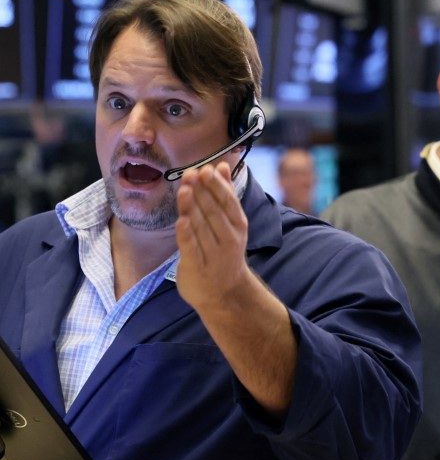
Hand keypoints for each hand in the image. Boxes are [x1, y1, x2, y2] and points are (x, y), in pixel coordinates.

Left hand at [175, 162, 250, 308]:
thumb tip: (222, 165)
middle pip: (214, 212)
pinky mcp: (196, 267)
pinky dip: (187, 234)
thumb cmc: (224, 251)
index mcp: (238, 225)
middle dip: (201, 192)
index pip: (227, 201)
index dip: (216, 185)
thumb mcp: (231, 223)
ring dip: (193, 207)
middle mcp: (229, 239)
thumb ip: (226, 193)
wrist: (225, 294)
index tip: (205, 169)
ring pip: (202, 227)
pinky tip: (181, 220)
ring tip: (185, 189)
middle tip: (190, 174)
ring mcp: (213, 254)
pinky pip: (191, 248)